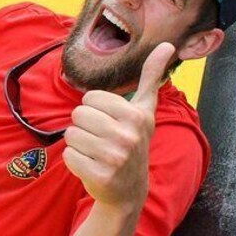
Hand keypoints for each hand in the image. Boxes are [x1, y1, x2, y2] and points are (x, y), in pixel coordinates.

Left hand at [62, 43, 174, 210]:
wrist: (128, 191)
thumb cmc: (132, 143)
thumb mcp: (144, 111)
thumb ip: (151, 78)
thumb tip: (167, 45)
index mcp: (137, 116)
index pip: (89, 98)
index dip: (94, 109)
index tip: (109, 122)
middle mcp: (128, 136)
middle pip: (78, 114)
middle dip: (84, 126)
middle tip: (101, 140)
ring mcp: (115, 158)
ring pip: (70, 134)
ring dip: (78, 144)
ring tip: (96, 153)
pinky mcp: (99, 176)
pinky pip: (67, 155)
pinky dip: (74, 161)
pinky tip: (91, 167)